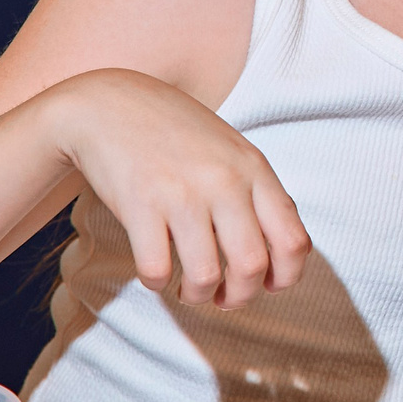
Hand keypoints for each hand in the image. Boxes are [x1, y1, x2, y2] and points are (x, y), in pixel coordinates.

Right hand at [41, 67, 311, 308]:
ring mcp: (182, 193)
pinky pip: (157, 270)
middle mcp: (225, 181)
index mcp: (254, 169)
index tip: (267, 285)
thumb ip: (257, 194)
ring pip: (206, 276)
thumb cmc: (175, 133)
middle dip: (240, 297)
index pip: (294, 240)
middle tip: (223, 298)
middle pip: (253, 267)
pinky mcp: (140, 205)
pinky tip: (155, 269)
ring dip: (197, 295)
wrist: (109, 103)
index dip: (286, 277)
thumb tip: (280, 255)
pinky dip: (157, 282)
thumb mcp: (230, 151)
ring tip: (188, 287)